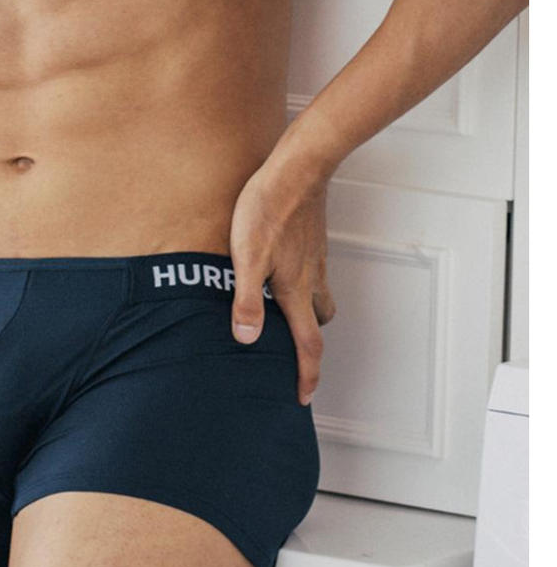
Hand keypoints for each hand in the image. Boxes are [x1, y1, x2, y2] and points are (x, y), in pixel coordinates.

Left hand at [229, 164, 336, 405]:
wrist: (297, 169)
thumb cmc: (269, 209)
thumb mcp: (247, 257)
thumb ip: (246, 299)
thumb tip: (246, 338)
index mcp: (295, 290)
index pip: (307, 344)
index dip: (307, 375)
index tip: (304, 397)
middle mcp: (311, 278)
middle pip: (318, 322)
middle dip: (309, 343)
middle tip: (295, 354)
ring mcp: (315, 258)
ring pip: (319, 296)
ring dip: (308, 311)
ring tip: (285, 314)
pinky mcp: (311, 239)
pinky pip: (313, 272)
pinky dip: (303, 283)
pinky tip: (280, 272)